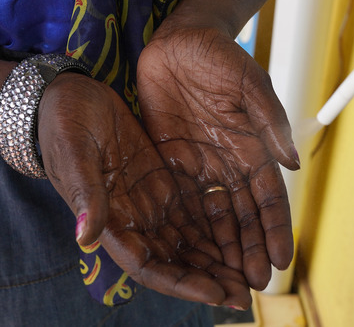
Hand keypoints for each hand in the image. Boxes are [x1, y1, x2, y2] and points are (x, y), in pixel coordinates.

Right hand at [37, 73, 251, 308]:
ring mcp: (153, 204)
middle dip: (210, 280)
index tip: (215, 293)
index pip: (148, 265)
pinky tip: (243, 240)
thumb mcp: (74, 151)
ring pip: (192, 242)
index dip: (181, 283)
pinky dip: (218, 230)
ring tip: (251, 274)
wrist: (73, 96)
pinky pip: (197, 214)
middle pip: (177, 262)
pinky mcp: (167, 184)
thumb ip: (84, 193)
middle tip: (245, 295)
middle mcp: (136, 220)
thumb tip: (86, 237)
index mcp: (111, 220)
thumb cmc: (65, 122)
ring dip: (219, 261)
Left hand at [137, 22, 299, 290]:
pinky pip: (181, 200)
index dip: (275, 228)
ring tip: (228, 278)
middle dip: (250, 248)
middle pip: (243, 214)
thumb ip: (270, 120)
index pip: (268, 196)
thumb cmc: (218, 55)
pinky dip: (190, 227)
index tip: (281, 259)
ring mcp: (201, 164)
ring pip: (215, 215)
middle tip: (254, 283)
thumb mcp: (248, 82)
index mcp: (252, 146)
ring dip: (223, 247)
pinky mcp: (172, 160)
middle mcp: (229, 162)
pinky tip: (193, 251)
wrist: (178, 41)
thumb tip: (292, 162)